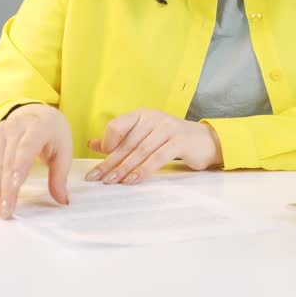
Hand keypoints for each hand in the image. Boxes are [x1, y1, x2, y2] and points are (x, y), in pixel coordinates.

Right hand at [0, 104, 72, 218]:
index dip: (19, 168)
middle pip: (7, 161)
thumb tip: (62, 201)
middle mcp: (15, 126)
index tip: (13, 188)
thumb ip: (60, 176)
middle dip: (4, 189)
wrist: (37, 114)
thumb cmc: (52, 135)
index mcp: (38, 127)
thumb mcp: (63, 152)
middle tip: (3, 212)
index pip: (26, 148)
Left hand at [85, 109, 221, 184]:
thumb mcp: (143, 136)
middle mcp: (153, 118)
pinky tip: (132, 180)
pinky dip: (143, 170)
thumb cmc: (169, 139)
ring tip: (111, 181)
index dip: (107, 142)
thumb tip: (91, 144)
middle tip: (96, 177)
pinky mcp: (180, 141)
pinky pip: (157, 158)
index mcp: (141, 115)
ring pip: (140, 151)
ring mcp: (168, 128)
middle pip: (127, 142)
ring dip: (124, 168)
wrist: (204, 141)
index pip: (117, 125)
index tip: (101, 159)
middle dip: (110, 162)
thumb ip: (120, 140)